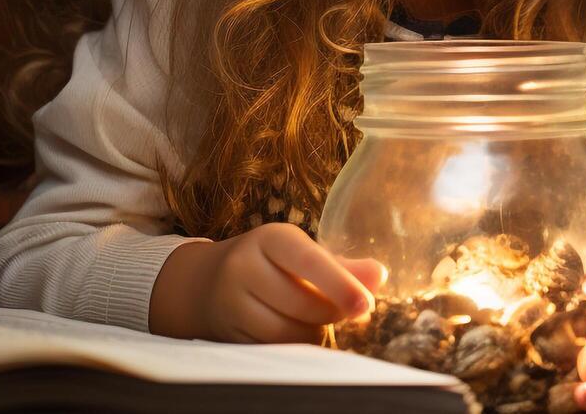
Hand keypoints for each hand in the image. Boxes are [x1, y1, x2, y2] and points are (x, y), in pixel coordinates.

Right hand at [150, 222, 385, 342]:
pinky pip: (269, 348)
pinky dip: (294, 346)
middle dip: (334, 312)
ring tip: (323, 321)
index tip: (366, 305)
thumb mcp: (302, 254)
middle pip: (301, 302)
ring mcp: (230, 302)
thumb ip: (343, 266)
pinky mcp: (226, 333)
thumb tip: (379, 276)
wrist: (205, 283)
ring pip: (285, 331)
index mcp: (270, 238)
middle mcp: (244, 266)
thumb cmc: (271, 265)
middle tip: (351, 310)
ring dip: (315, 333)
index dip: (340, 284)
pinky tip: (300, 334)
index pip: (309, 260)